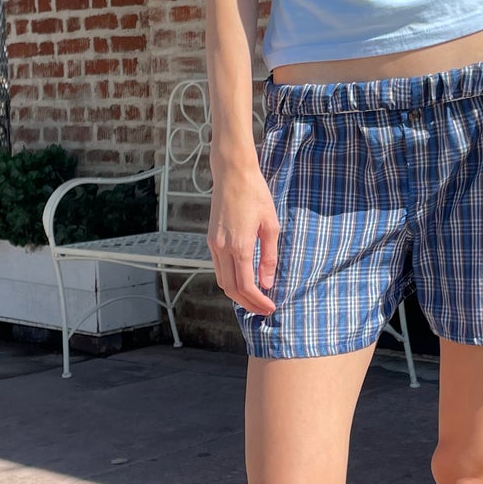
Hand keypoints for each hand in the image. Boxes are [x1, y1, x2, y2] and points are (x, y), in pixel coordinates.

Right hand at [208, 161, 279, 314]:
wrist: (233, 174)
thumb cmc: (256, 195)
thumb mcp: (271, 225)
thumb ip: (269, 256)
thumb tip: (267, 282)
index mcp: (239, 246)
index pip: (246, 286)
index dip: (258, 301)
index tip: (271, 307)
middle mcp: (222, 248)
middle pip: (231, 289)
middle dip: (247, 304)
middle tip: (264, 310)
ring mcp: (214, 244)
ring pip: (222, 280)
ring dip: (237, 294)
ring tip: (255, 299)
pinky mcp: (211, 239)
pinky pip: (219, 268)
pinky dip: (230, 280)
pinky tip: (243, 280)